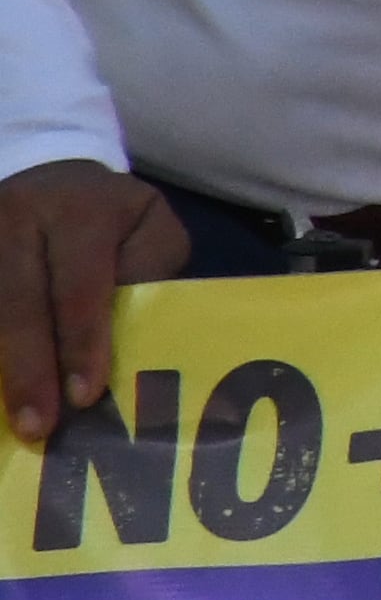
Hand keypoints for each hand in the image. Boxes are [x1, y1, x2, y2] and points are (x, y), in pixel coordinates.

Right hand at [0, 159, 185, 444]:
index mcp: (79, 211)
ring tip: (11, 422)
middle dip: (28, 369)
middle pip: (17, 304)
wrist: (46, 173)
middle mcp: (18, 221)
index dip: (81, 342)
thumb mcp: (148, 226)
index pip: (79, 285)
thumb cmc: (109, 216)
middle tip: (38, 426)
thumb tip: (133, 338)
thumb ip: (148, 273)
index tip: (85, 395)